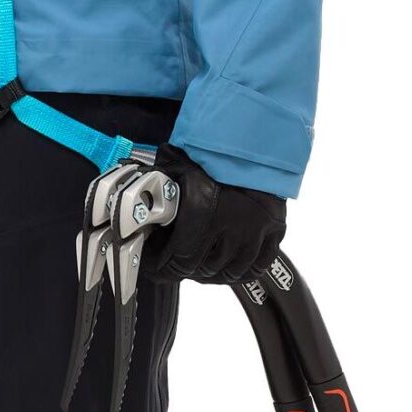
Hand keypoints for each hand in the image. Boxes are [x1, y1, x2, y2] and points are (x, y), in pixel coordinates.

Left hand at [145, 143, 285, 283]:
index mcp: (203, 211)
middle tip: (176, 267)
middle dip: (186, 271)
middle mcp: (231, 225)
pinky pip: (259, 265)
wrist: (254, 137)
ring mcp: (257, 230)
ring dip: (213, 275)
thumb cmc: (212, 151)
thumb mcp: (177, 166)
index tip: (157, 269)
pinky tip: (229, 267)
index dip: (164, 270)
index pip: (180, 260)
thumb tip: (136, 202)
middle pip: (204, 268)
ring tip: (201, 269)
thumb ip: (159, 187)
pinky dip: (243, 271)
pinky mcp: (275, 229)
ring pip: (232, 272)